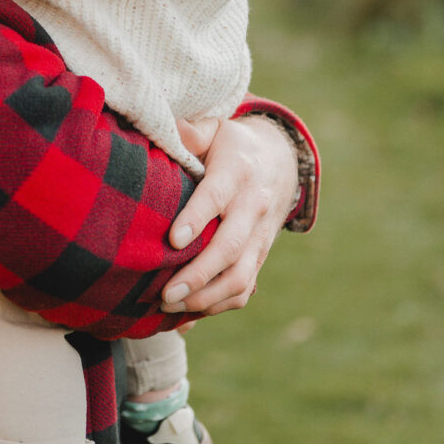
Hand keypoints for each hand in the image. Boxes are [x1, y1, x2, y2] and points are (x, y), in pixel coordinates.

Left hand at [161, 115, 300, 317]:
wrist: (279, 163)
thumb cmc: (231, 146)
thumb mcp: (216, 128)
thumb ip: (193, 132)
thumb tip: (172, 129)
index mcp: (237, 172)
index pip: (216, 197)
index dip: (196, 219)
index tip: (172, 240)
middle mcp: (253, 207)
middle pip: (230, 247)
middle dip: (198, 274)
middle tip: (165, 293)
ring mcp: (260, 236)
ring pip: (240, 276)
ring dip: (206, 298)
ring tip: (171, 309)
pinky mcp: (260, 256)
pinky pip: (244, 288)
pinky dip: (217, 306)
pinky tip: (187, 316)